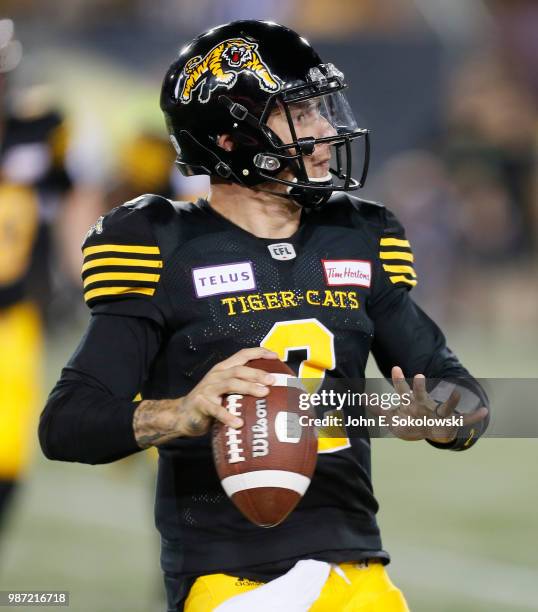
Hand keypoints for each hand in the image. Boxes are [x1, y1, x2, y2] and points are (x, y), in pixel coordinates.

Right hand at [133, 346, 277, 446]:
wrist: (181, 415)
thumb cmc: (210, 403)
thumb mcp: (225, 391)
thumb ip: (242, 388)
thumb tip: (272, 392)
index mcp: (223, 369)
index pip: (242, 355)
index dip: (259, 353)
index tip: (275, 357)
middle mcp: (216, 375)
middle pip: (239, 369)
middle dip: (257, 373)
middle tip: (273, 380)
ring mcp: (207, 388)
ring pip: (230, 384)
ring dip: (248, 387)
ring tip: (264, 393)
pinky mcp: (200, 404)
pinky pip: (216, 410)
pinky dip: (228, 416)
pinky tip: (239, 423)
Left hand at [367, 366, 488, 442]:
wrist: (430, 431)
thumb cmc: (410, 422)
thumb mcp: (391, 419)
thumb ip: (376, 409)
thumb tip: (360, 398)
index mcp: (411, 403)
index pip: (403, 390)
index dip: (398, 380)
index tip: (395, 367)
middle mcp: (426, 405)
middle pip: (421, 395)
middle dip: (419, 388)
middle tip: (417, 376)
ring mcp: (438, 414)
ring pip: (445, 407)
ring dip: (451, 401)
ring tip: (456, 392)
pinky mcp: (451, 423)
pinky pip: (464, 420)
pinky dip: (474, 416)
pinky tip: (484, 411)